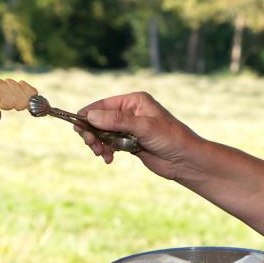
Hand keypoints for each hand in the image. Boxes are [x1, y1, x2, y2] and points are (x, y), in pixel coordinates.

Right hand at [75, 92, 200, 178]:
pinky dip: (106, 150)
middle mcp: (130, 112)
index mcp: (134, 101)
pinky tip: (109, 159)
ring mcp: (129, 128)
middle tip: (91, 145)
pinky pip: (110, 144)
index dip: (88, 114)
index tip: (77, 127)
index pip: (103, 104)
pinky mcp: (130, 143)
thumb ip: (117, 121)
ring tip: (101, 154)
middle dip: (92, 132)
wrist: (186, 161)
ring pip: (103, 133)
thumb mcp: (144, 127)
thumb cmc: (171, 138)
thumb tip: (91, 115)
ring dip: (98, 143)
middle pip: (100, 119)